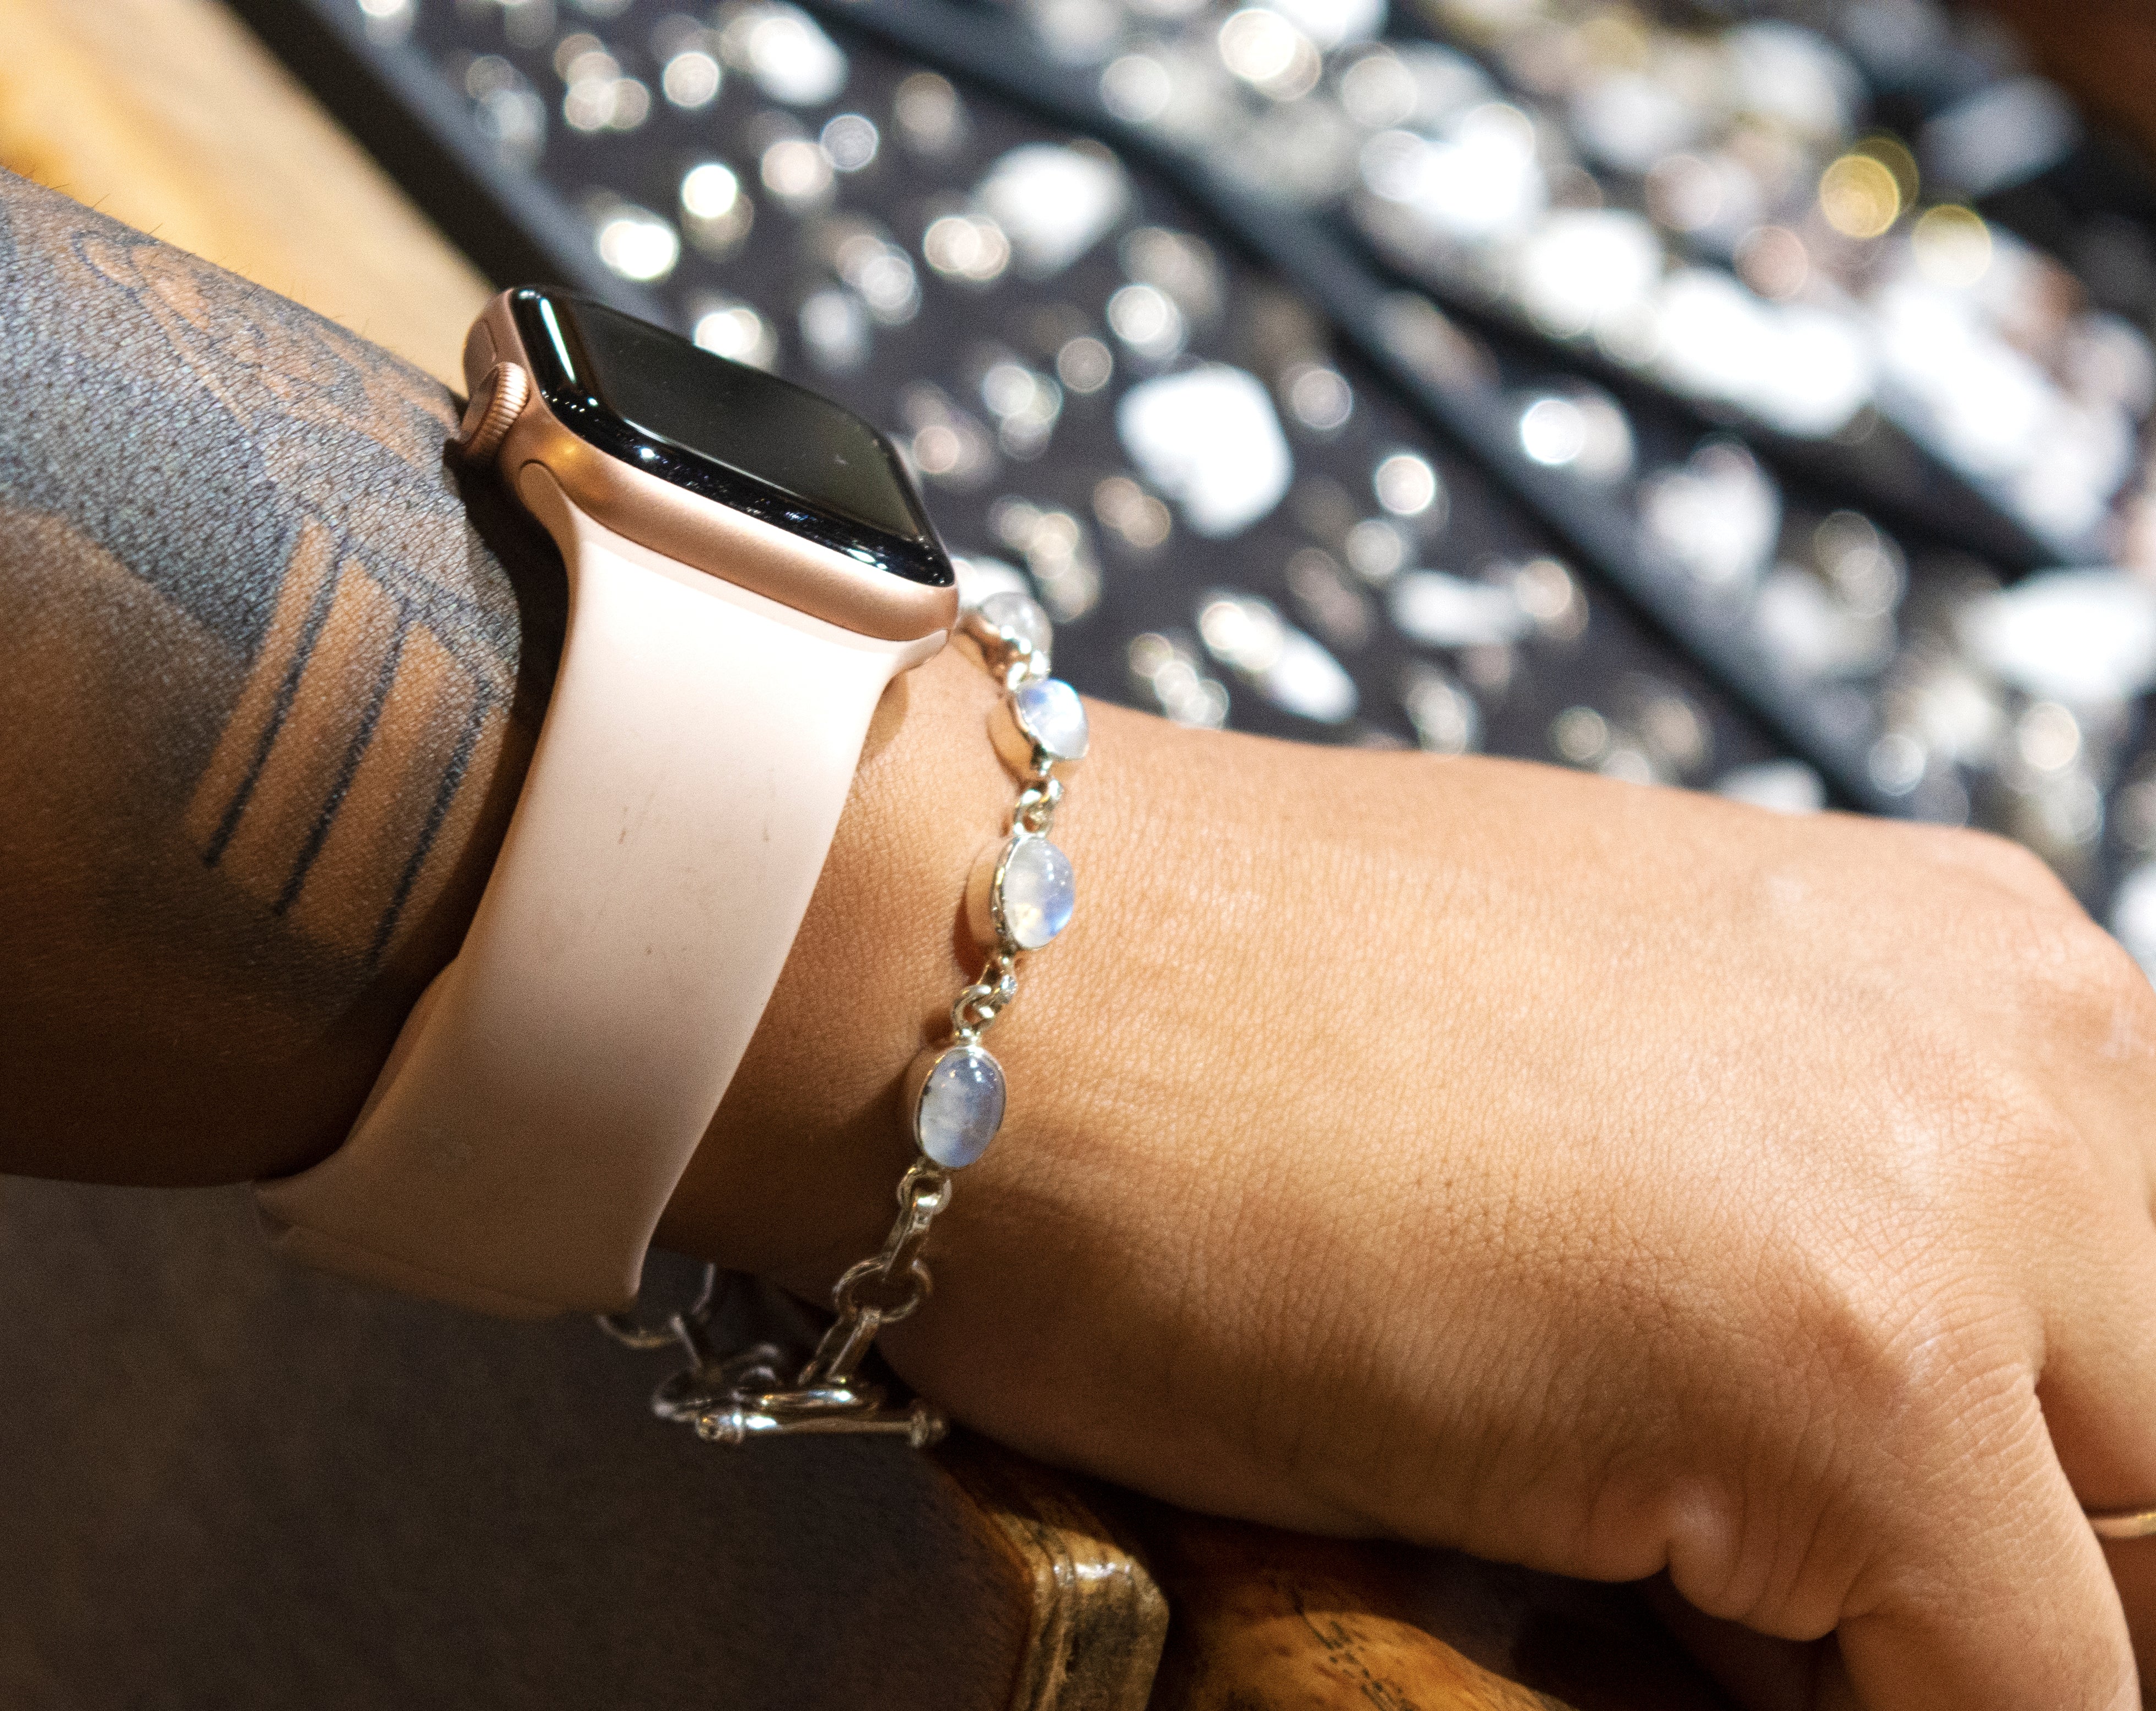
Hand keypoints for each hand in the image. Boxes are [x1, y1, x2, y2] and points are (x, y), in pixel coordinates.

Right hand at [678, 640, 2155, 1710]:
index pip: (2155, 1350)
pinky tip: (1584, 1617)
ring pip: (2116, 1597)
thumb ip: (1803, 1234)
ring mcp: (1956, 1192)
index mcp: (1975, 969)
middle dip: (2014, 1600)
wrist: (983, 964)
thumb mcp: (1608, 1102)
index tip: (1900, 1615)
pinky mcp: (1849, 1364)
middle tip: (1768, 1624)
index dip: (2054, 1537)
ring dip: (1924, 1652)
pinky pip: (2011, 1699)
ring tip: (1667, 1606)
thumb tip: (1880, 1507)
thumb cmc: (1216, 1026)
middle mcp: (2018, 1041)